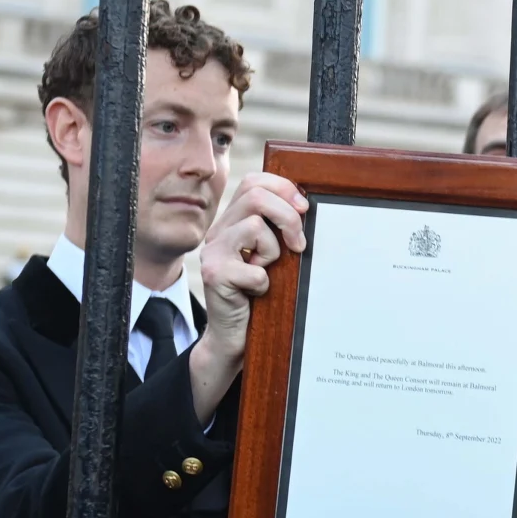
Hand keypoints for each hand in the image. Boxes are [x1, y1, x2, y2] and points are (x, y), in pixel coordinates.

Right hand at [198, 172, 307, 360]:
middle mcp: (217, 232)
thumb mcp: (268, 255)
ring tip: (265, 272)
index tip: (304, 209)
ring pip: (255, 227)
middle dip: (288, 217)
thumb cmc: (255, 294)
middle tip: (298, 245)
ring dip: (273, 253)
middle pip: (255, 197)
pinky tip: (254, 293)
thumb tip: (303, 206)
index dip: (282, 189)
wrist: (231, 335)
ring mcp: (212, 252)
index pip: (253, 182)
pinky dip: (264, 284)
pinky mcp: (215, 275)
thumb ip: (276, 229)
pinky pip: (255, 270)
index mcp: (231, 221)